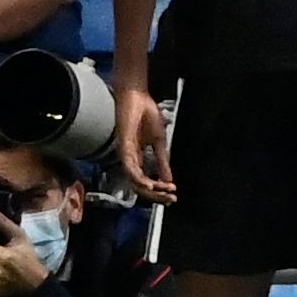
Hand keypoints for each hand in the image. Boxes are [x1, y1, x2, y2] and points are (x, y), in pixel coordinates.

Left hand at [112, 84, 175, 204]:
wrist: (138, 97)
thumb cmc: (146, 114)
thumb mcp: (159, 141)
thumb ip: (162, 161)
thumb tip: (168, 180)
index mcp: (138, 157)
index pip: (145, 181)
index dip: (159, 190)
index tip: (173, 193)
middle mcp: (129, 159)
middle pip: (139, 186)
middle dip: (156, 194)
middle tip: (170, 199)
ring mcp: (125, 153)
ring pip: (134, 180)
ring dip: (150, 189)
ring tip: (165, 192)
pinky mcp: (123, 146)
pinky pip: (129, 167)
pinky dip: (139, 178)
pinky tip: (150, 183)